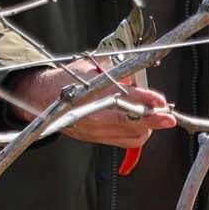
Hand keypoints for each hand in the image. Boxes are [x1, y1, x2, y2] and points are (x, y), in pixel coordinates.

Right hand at [6, 60, 177, 148]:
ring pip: (132, 136)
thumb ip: (118, 73)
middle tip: (166, 116)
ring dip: (146, 127)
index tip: (161, 103)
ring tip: (151, 115)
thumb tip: (139, 78)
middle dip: (152, 120)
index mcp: (92, 93)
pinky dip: (137, 134)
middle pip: (132, 123)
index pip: (127, 98)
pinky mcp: (97, 139)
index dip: (148, 101)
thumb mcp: (93, 67)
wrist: (42, 97)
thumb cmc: (69, 79)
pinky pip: (125, 142)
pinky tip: (140, 124)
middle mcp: (94, 116)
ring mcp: (95, 131)